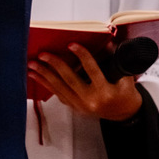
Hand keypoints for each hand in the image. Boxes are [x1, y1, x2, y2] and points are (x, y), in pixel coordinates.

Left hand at [28, 43, 142, 120]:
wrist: (124, 115)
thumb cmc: (125, 95)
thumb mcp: (126, 79)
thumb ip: (116, 62)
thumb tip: (107, 43)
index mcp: (106, 92)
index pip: (92, 71)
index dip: (82, 56)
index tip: (71, 45)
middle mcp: (91, 100)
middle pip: (70, 80)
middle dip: (55, 65)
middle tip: (43, 54)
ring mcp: (80, 105)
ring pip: (59, 88)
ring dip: (43, 75)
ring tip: (32, 64)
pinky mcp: (73, 107)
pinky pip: (57, 93)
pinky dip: (45, 84)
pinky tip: (35, 75)